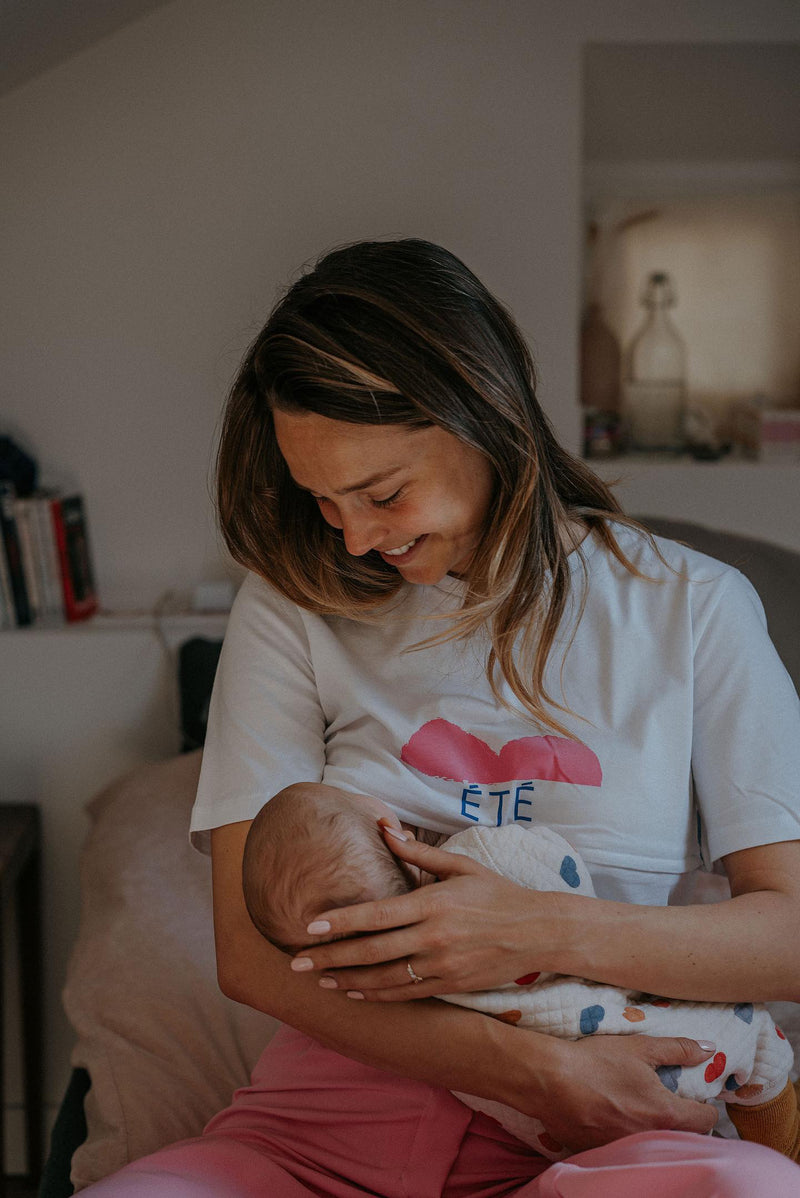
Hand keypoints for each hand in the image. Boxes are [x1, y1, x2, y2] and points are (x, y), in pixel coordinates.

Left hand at [292, 823, 567, 997]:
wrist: (537, 931)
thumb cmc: (496, 893)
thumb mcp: (460, 866)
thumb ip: (418, 854)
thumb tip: (385, 829)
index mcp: (432, 903)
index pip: (376, 915)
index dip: (340, 922)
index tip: (309, 927)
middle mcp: (433, 936)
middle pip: (371, 950)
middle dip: (329, 957)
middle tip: (296, 962)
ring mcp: (441, 964)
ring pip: (384, 977)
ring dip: (346, 979)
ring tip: (318, 979)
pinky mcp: (449, 985)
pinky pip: (404, 994)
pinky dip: (376, 994)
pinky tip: (353, 991)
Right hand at [517, 1034, 718, 1152]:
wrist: (550, 1081)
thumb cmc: (597, 1061)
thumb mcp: (640, 1047)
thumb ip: (678, 1049)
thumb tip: (709, 1049)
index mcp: (666, 1113)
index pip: (707, 1120)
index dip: (705, 1106)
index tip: (695, 1097)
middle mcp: (652, 1139)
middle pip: (685, 1138)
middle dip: (683, 1123)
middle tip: (668, 1103)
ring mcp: (628, 1152)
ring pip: (657, 1147)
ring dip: (656, 1132)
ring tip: (639, 1111)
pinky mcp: (605, 1156)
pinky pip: (628, 1152)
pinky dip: (628, 1139)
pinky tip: (614, 1121)